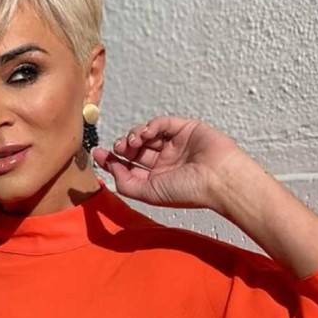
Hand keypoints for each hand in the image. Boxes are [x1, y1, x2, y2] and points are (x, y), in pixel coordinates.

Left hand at [93, 115, 317, 277]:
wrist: (219, 178)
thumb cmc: (188, 191)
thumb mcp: (150, 193)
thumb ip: (127, 183)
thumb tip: (111, 168)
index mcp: (157, 178)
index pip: (130, 166)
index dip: (113, 159)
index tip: (98, 153)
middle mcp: (164, 160)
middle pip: (135, 149)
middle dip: (122, 147)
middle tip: (116, 148)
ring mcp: (174, 144)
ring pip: (146, 135)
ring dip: (134, 136)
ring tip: (131, 143)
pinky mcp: (183, 129)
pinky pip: (160, 124)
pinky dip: (149, 126)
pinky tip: (144, 135)